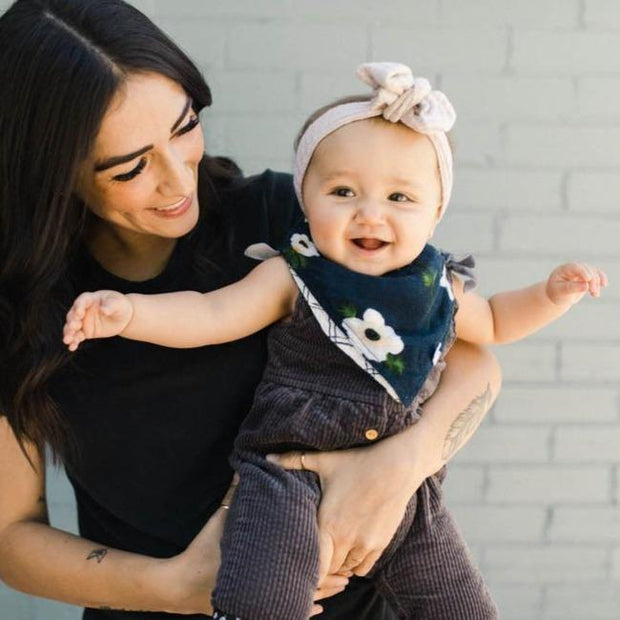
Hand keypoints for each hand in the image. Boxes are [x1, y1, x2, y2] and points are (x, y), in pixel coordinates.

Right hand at [63, 290, 132, 350]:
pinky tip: (72, 347)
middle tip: (73, 327)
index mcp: (90, 299)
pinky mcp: (85, 332)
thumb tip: (104, 310)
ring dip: (68, 333)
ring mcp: (82, 322)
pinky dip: (74, 342)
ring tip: (67, 340)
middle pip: (73, 315)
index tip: (79, 313)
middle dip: (72, 321)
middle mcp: (82, 310)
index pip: (81, 301)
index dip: (79, 307)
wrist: (123, 317)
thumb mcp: (118, 304)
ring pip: (71, 327)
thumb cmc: (120, 306)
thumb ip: (111, 306)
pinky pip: (77, 337)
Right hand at [155, 477, 344, 616]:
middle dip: (330, 578)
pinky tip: (317, 611)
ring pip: (301, 600)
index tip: (343, 553)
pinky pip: (286, 613)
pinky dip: (303, 611)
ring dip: (322, 594)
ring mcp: (261, 600)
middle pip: (308, 583)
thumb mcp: (222, 519)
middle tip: (350, 574)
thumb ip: (235, 493)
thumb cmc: (204, 549)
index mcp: (266, 558)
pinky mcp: (254, 609)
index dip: (324, 558)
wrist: (180, 585)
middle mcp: (268, 581)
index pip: (302, 559)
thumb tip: (246, 467)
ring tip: (341, 588)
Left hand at [267, 435, 420, 581]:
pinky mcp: (381, 543)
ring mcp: (366, 544)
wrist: (396, 466)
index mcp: (329, 524)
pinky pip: (364, 568)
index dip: (307, 567)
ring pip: (347, 569)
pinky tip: (351, 548)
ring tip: (333, 549)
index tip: (302, 557)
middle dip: (322, 563)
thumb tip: (267, 457)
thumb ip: (293, 461)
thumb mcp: (324, 460)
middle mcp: (347, 539)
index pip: (315, 565)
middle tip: (316, 552)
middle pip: (329, 568)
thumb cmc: (358, 461)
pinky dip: (356, 563)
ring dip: (339, 563)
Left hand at [546, 262, 607, 306]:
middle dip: (592, 280)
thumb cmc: (556, 293)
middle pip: (587, 269)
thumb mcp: (561, 291)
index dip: (582, 272)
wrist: (557, 296)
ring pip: (594, 272)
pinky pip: (597, 274)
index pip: (575, 267)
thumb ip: (572, 288)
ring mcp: (582, 271)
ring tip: (595, 295)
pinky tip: (604, 285)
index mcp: (564, 269)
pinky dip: (601, 279)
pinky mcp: (588, 276)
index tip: (588, 280)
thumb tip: (586, 285)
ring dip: (597, 282)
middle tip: (593, 292)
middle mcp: (574, 267)